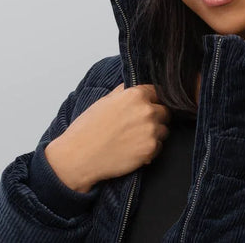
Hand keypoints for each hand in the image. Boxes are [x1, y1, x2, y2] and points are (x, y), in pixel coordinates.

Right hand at [44, 83, 171, 192]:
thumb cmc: (88, 128)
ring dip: (155, 134)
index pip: (158, 93)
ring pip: (164, 129)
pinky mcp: (151, 149)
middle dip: (156, 117)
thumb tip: (134, 87)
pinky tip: (134, 150)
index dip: (153, 101)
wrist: (79, 156)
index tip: (148, 107)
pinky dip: (150, 149)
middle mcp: (147, 110)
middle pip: (164, 111)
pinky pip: (159, 146)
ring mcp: (151, 130)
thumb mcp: (105, 101)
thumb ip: (124, 92)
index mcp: (136, 95)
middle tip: (140, 126)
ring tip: (135, 139)